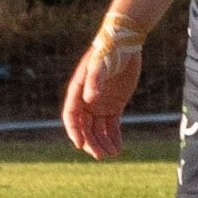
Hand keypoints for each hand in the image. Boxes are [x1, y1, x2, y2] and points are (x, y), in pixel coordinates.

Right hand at [64, 23, 143, 160]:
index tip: (80, 145)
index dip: (74, 131)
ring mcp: (100, 103)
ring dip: (103, 143)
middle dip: (91, 142)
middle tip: (101, 155)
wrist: (125, 42)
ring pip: (98, 129)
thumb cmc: (110, 50)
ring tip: (112, 154)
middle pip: (85, 127)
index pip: (71, 116)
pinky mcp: (114, 105)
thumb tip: (90, 100)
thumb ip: (94, 81)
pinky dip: (114, 137)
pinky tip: (118, 148)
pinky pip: (111, 125)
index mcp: (78, 90)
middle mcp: (86, 100)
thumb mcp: (101, 64)